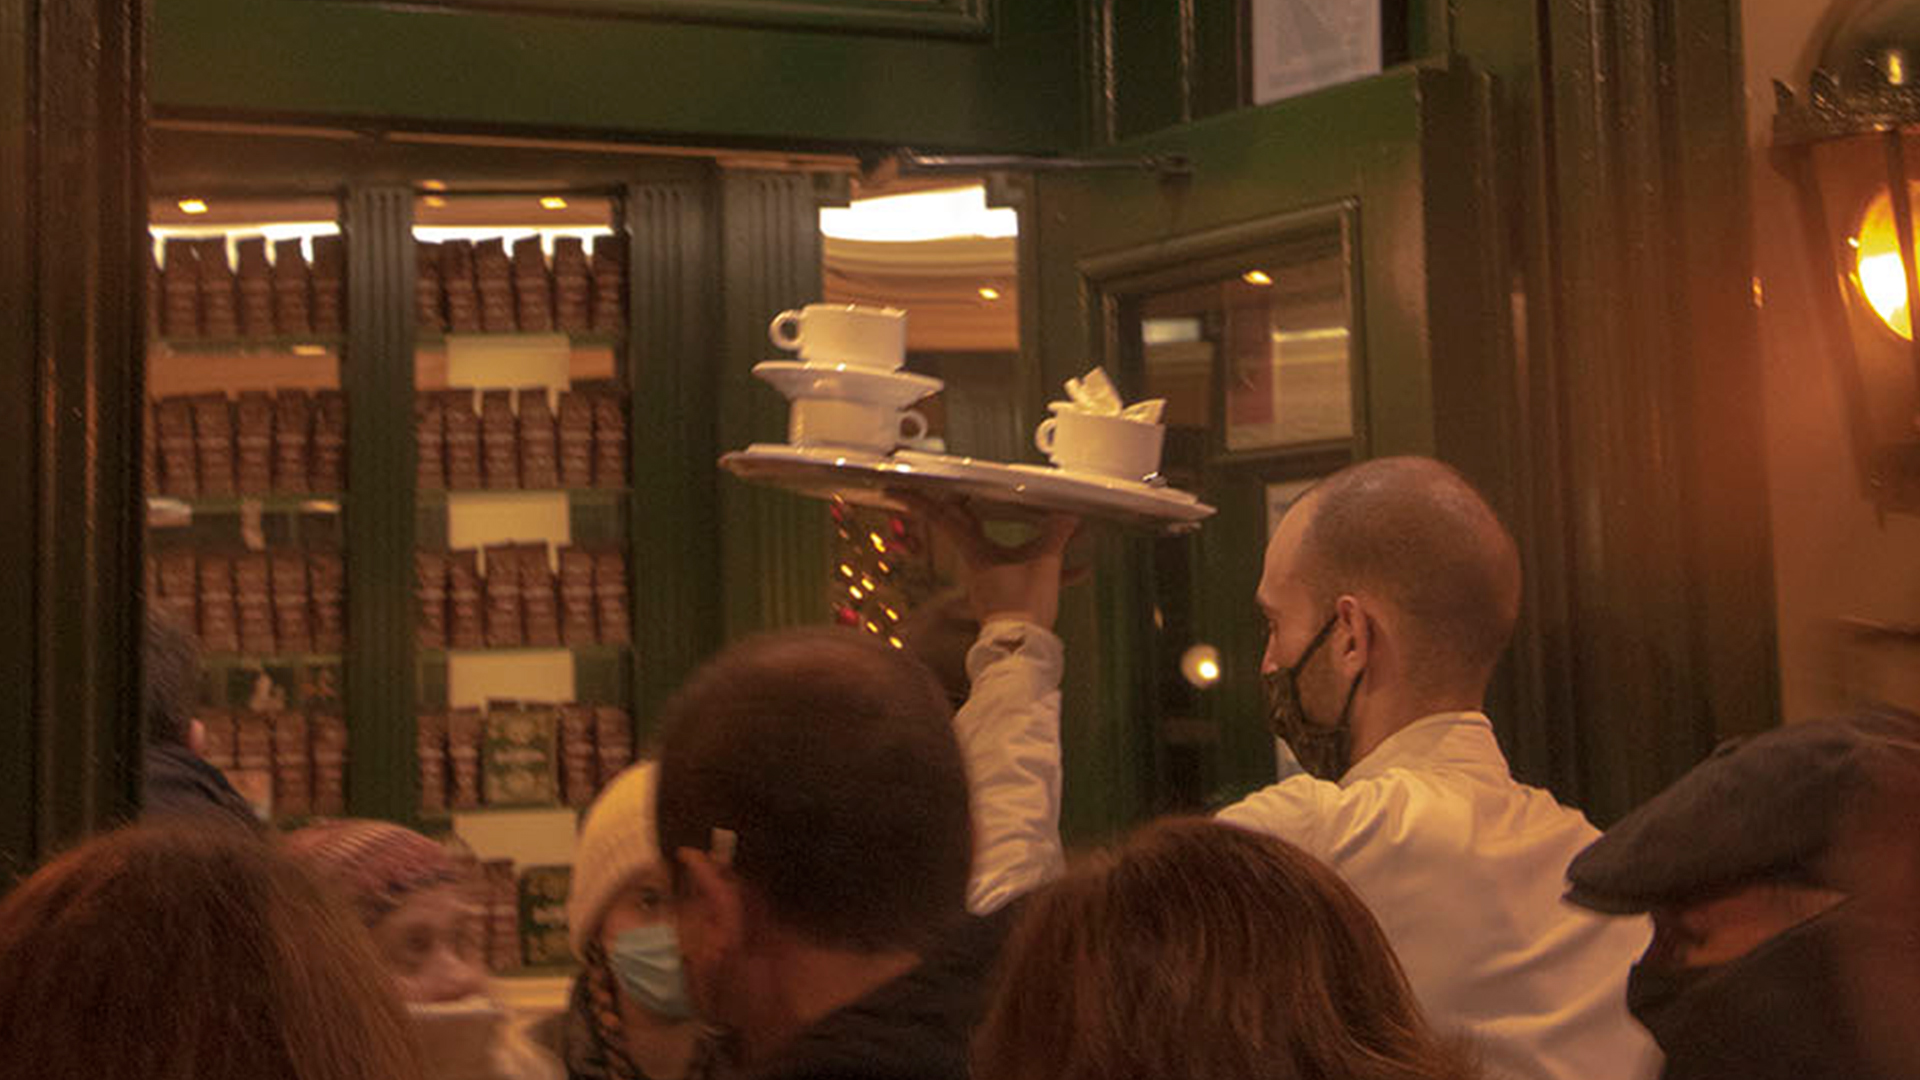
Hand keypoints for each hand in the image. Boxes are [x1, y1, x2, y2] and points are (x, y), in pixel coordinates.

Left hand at [901, 495, 1080, 628]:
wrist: (1022, 649)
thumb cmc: (1022, 606)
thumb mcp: (1043, 563)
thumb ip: (1056, 535)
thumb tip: (1068, 515)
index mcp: (976, 552)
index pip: (943, 519)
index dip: (918, 502)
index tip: (894, 491)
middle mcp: (978, 564)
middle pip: (968, 527)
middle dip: (970, 507)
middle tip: (968, 490)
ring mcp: (991, 580)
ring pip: (1006, 549)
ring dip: (1030, 538)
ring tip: (1058, 525)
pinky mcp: (1007, 596)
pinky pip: (1027, 574)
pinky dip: (1049, 570)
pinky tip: (1079, 571)